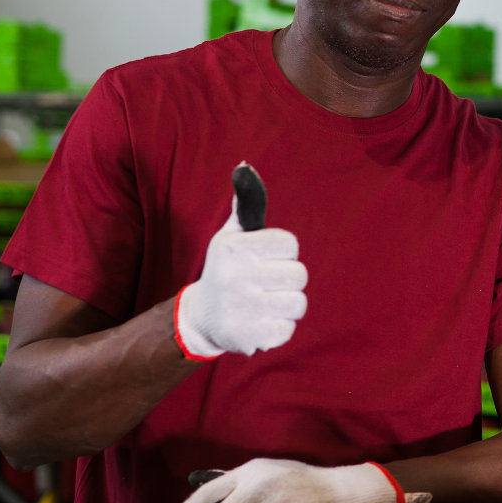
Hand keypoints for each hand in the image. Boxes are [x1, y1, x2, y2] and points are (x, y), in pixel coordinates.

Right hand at [175, 166, 307, 358]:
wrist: (201, 318)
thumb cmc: (226, 270)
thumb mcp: (229, 237)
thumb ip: (244, 207)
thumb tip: (245, 166)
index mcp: (235, 248)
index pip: (290, 244)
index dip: (283, 253)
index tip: (266, 258)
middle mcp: (237, 276)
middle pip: (300, 275)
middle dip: (288, 280)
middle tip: (268, 283)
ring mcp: (243, 308)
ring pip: (298, 303)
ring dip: (286, 305)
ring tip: (265, 303)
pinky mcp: (249, 336)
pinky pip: (288, 329)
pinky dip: (279, 328)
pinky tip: (260, 321)